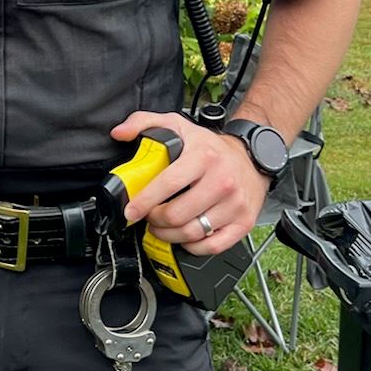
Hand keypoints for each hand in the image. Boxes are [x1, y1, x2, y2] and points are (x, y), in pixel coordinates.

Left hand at [109, 111, 269, 254]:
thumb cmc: (210, 147)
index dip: (145, 201)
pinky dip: (193, 247)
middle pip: (177, 214)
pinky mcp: (243, 222)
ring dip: (169, 235)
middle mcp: (222, 181)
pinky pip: (212, 246)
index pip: (169, 184)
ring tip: (162, 227)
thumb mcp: (177, 125)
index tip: (131, 211)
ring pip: (191, 233)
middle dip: (154, 220)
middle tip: (149, 217)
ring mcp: (234, 204)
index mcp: (203, 157)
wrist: (251, 158)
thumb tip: (120, 133)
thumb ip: (144, 123)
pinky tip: (185, 236)